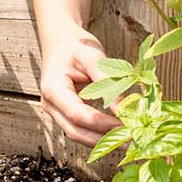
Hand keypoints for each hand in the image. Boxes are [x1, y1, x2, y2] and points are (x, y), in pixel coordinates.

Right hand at [38, 27, 121, 145]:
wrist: (61, 40)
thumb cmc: (76, 45)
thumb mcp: (93, 58)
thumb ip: (107, 84)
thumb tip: (125, 110)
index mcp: (52, 88)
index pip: (77, 114)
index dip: (101, 124)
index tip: (125, 126)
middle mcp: (50, 104)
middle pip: (75, 131)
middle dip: (103, 140)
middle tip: (131, 140)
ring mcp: (55, 111)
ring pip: (78, 134)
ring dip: (102, 140)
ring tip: (128, 139)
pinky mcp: (64, 113)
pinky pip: (80, 129)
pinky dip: (98, 133)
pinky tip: (117, 132)